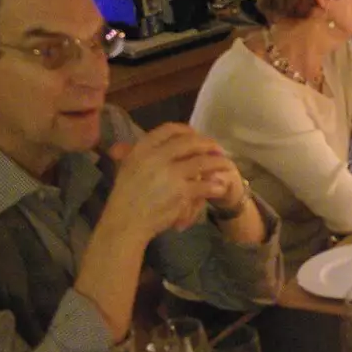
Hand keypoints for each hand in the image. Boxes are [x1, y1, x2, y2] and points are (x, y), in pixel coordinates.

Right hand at [104, 124, 237, 236]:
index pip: (169, 130)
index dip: (186, 130)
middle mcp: (156, 157)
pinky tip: (219, 187)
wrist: (126, 222)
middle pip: (190, 143)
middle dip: (208, 144)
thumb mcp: (125, 168)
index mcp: (142, 149)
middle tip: (217, 149)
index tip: (196, 135)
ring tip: (227, 165)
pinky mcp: (181, 192)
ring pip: (202, 162)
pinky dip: (215, 185)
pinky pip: (205, 184)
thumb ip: (131, 153)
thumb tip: (125, 145)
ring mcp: (170, 174)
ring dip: (218, 163)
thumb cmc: (125, 197)